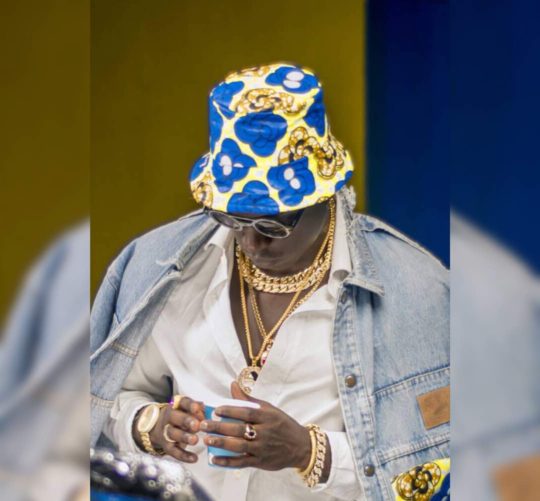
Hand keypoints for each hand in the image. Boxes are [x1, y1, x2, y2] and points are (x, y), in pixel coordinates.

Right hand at [135, 396, 204, 462]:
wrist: (155, 427)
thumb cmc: (178, 416)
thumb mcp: (185, 408)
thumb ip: (196, 408)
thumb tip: (204, 407)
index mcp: (176, 406)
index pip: (183, 402)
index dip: (189, 405)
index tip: (196, 408)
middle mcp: (169, 418)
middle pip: (176, 418)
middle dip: (186, 421)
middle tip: (197, 425)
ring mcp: (166, 432)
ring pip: (173, 434)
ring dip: (184, 437)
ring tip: (195, 440)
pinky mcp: (167, 446)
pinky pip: (174, 451)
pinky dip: (184, 456)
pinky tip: (194, 458)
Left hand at [201, 381, 329, 478]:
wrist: (300, 446)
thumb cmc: (282, 424)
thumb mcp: (270, 409)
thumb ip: (249, 399)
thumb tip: (233, 385)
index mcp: (268, 417)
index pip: (247, 412)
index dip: (231, 411)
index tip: (216, 410)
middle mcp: (265, 432)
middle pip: (240, 429)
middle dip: (220, 427)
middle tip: (203, 425)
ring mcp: (262, 448)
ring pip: (239, 445)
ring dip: (221, 443)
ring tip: (206, 439)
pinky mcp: (260, 462)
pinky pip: (242, 462)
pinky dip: (227, 461)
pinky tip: (215, 458)